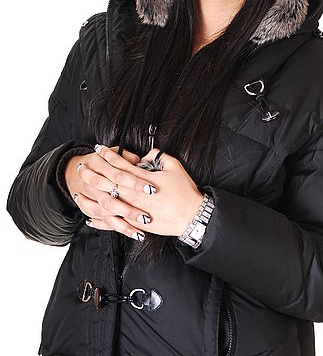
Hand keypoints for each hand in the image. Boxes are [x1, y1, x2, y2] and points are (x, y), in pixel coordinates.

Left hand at [66, 145, 203, 239]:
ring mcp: (134, 210)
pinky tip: (89, 217)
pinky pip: (113, 223)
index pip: (120, 164)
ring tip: (79, 189)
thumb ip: (159, 157)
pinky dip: (100, 220)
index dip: (108, 155)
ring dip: (91, 195)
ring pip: (106, 202)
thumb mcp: (175, 167)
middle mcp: (135, 195)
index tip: (99, 149)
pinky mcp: (136, 224)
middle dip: (93, 172)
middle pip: (108, 182)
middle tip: (82, 166)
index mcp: (143, 179)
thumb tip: (148, 154)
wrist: (192, 216)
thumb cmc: (185, 192)